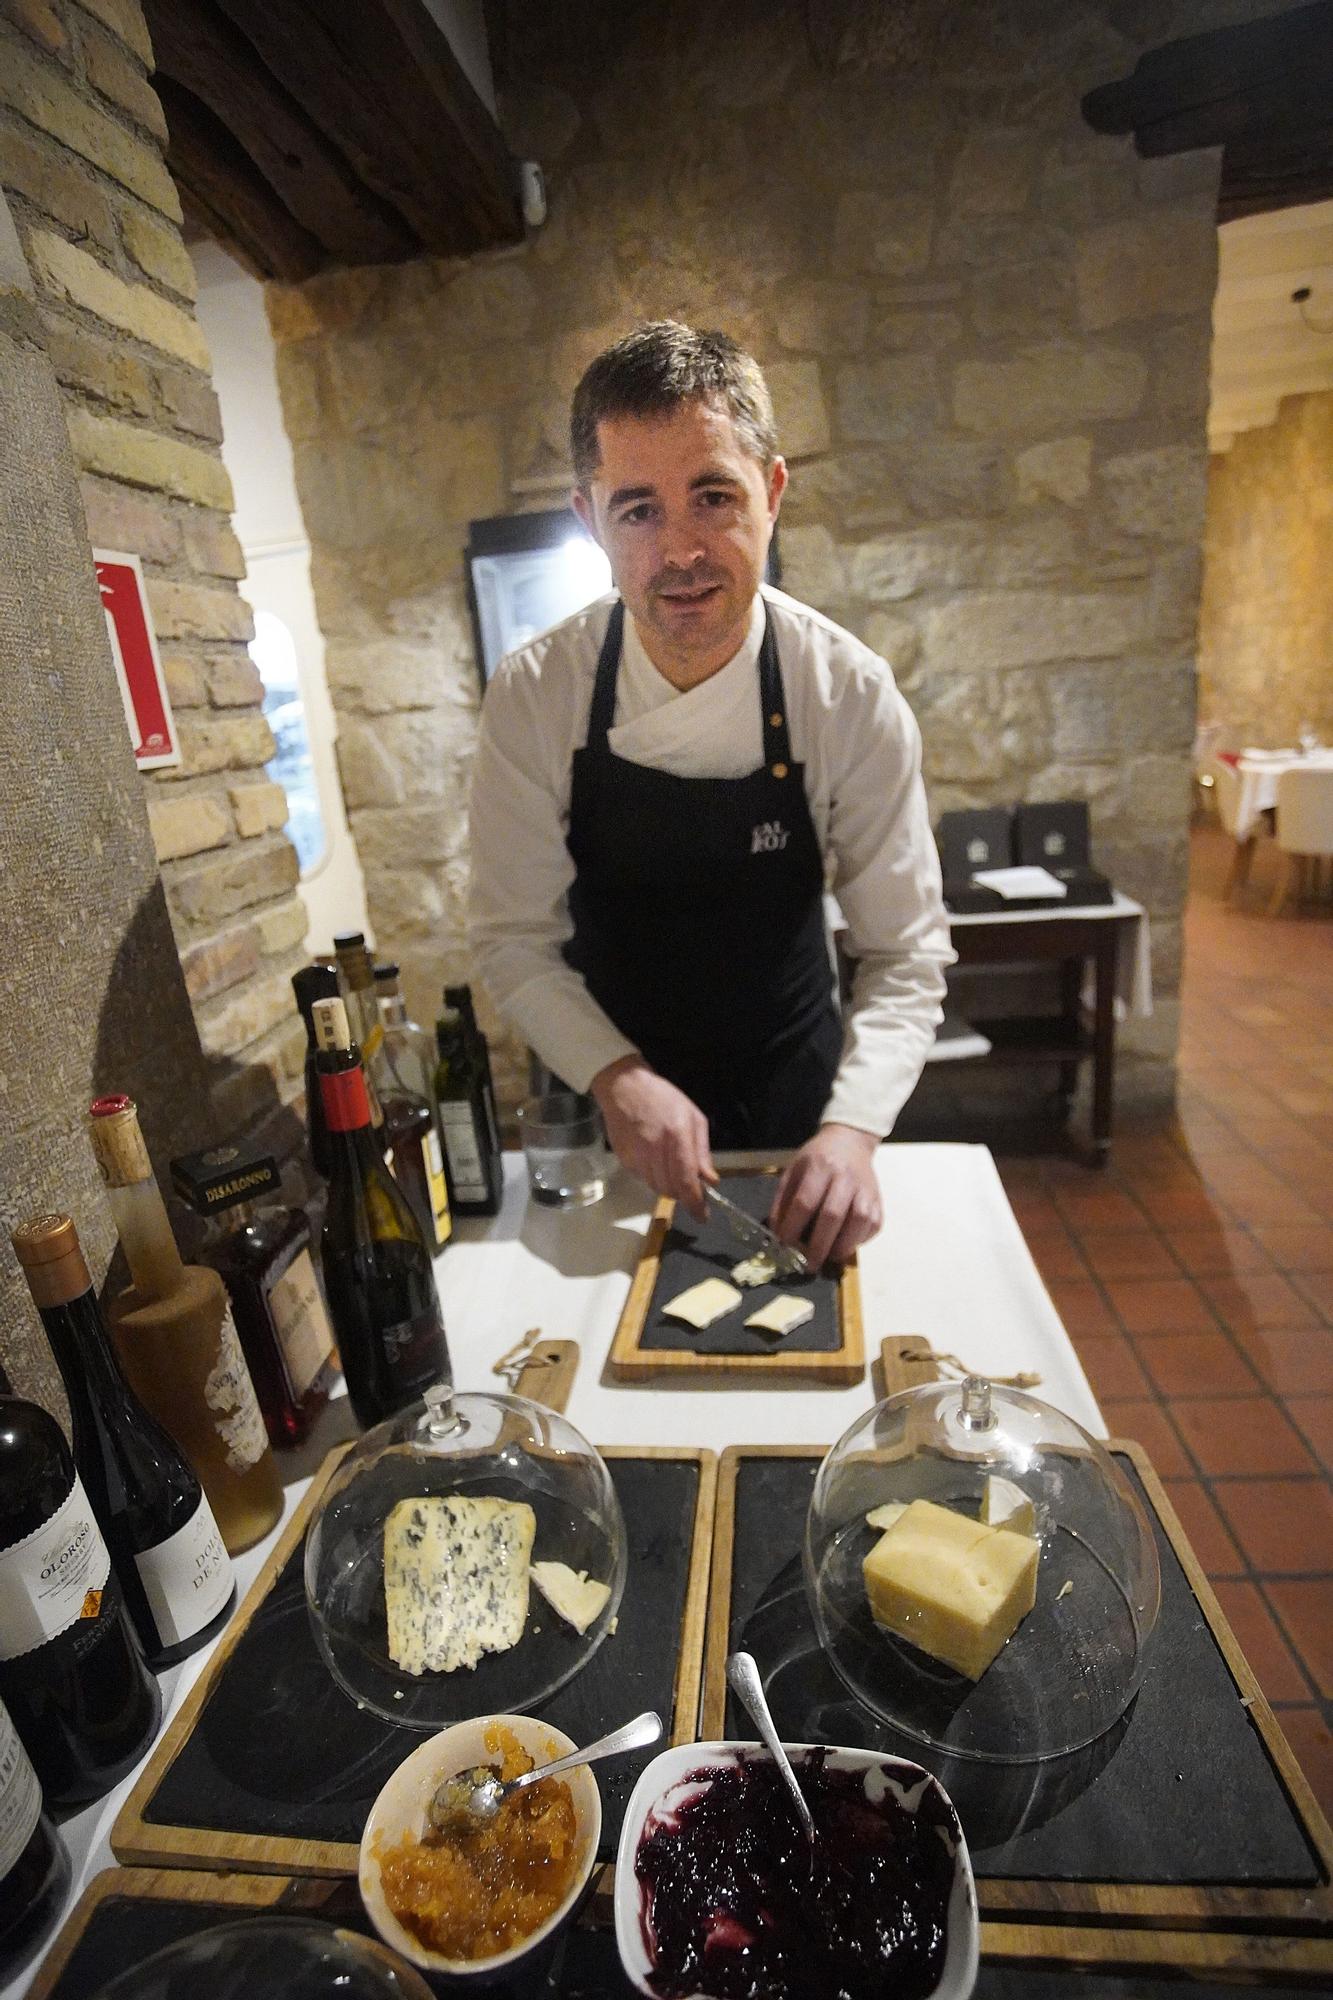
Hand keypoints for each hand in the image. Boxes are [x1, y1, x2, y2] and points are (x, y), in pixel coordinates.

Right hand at [590, 1056, 714, 1216]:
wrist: (624, 1087)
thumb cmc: (663, 1098)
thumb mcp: (693, 1116)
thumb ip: (702, 1151)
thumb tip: (710, 1180)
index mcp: (677, 1136)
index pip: (687, 1180)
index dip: (695, 1203)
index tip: (703, 1217)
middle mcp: (656, 1150)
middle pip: (671, 1190)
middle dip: (682, 1193)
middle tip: (688, 1185)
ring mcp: (637, 1156)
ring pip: (656, 1188)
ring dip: (667, 1186)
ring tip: (669, 1167)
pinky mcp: (624, 1159)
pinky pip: (642, 1179)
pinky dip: (652, 1176)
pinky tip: (653, 1158)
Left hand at [768, 1124, 881, 1269]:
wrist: (850, 1141)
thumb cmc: (817, 1159)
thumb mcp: (793, 1171)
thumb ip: (783, 1201)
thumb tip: (778, 1234)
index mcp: (819, 1166)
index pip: (805, 1202)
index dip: (793, 1227)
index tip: (785, 1245)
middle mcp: (845, 1177)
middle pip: (833, 1215)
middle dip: (819, 1245)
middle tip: (809, 1264)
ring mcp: (866, 1188)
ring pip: (859, 1221)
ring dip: (843, 1245)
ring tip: (829, 1256)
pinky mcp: (878, 1199)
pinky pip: (873, 1225)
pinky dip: (859, 1240)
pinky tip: (845, 1244)